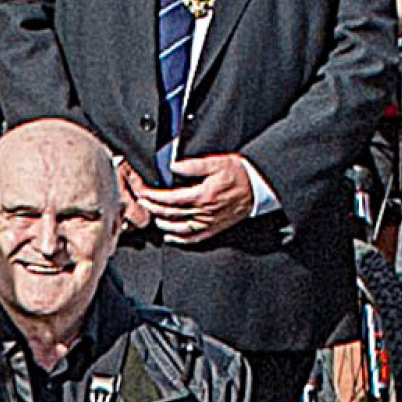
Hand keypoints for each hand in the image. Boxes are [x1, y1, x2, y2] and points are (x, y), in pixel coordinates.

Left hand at [133, 151, 265, 243]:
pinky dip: (179, 239)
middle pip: (170, 213)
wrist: (259, 188)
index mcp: (202, 196)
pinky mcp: (214, 228)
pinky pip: (193, 238)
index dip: (153, 196)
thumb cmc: (240, 174)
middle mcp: (204, 212)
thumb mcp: (217, 162)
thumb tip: (173, 166)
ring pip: (179, 228)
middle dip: (153, 208)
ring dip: (163, 222)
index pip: (169, 199)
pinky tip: (170, 235)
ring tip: (153, 215)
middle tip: (142, 202)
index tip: (143, 192)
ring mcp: (208, 223)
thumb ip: (193, 165)